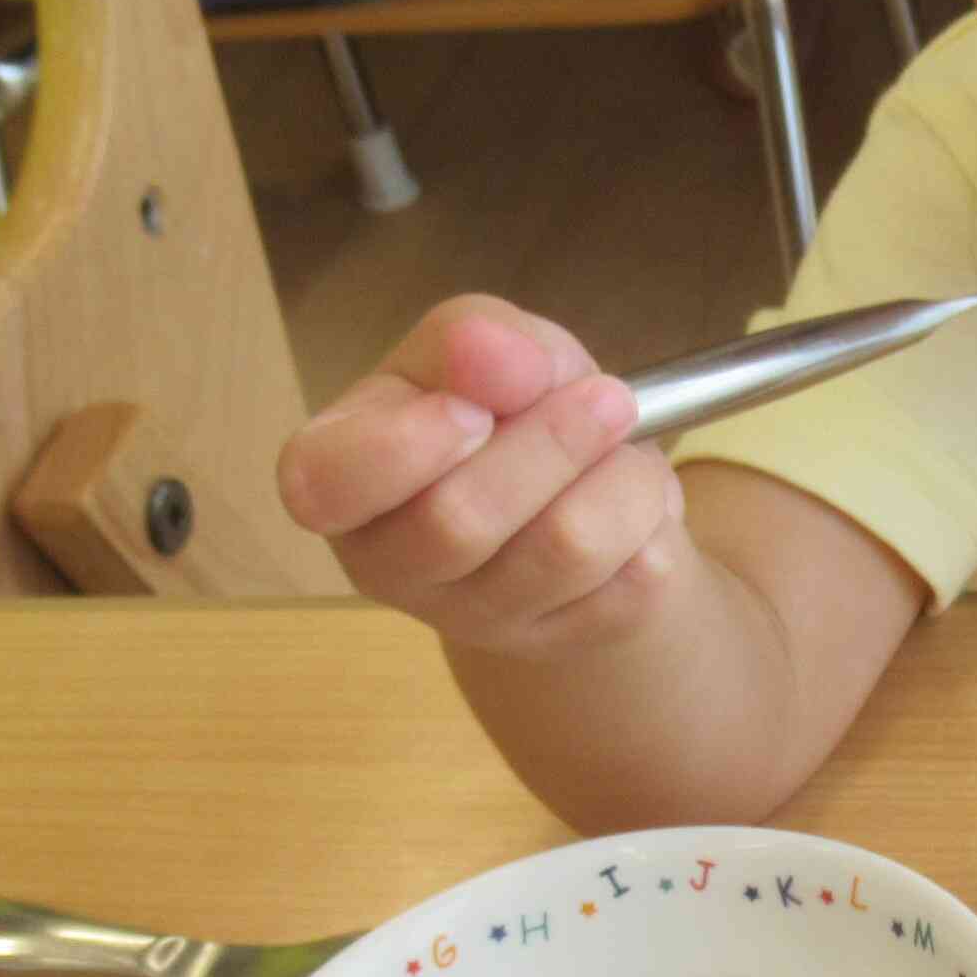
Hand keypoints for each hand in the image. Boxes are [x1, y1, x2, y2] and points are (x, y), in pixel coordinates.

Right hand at [276, 296, 683, 656]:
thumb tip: (491, 355)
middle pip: (459, 520)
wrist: (577, 485)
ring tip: (621, 440)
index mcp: (336, 478)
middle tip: (605, 397)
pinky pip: (633, 575)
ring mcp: (475, 618)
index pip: (323, 486)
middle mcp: (388, 564)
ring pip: (564, 547)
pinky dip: (652, 513)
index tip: (472, 413)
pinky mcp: (567, 639)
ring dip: (619, 472)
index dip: (402, 448)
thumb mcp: (478, 345)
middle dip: (552, 440)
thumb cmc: (502, 407)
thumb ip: (473, 338)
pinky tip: (627, 499)